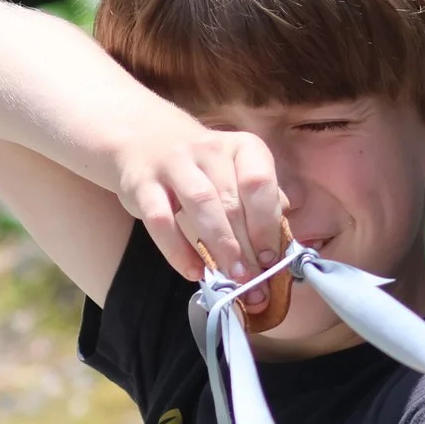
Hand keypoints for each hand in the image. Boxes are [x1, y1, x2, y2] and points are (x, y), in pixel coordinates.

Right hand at [114, 123, 287, 284]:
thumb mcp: (237, 174)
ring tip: (231, 277)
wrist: (145, 141)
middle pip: (231, 201)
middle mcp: (209, 150)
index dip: (267, 224)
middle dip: (246, 248)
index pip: (259, 184)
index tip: (271, 259)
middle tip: (253, 282)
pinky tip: (194, 272)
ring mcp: (173, 164)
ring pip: (201, 204)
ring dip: (220, 246)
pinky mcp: (142, 185)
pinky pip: (161, 221)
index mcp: (242, 148)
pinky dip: (178, 251)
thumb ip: (261, 203)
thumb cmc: (204, 168)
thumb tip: (282, 243)